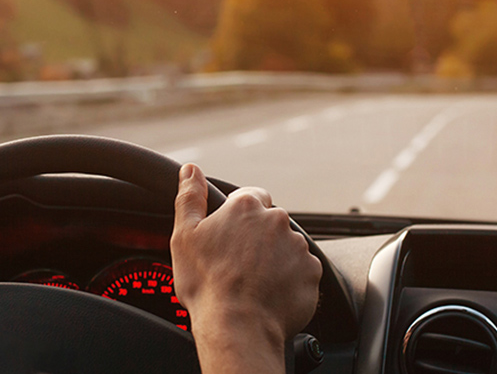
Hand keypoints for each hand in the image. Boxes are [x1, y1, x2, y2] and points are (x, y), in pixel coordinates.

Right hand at [170, 164, 321, 373]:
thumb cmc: (206, 284)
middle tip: (237, 264)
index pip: (251, 196)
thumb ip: (189, 197)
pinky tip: (269, 294)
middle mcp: (277, 220)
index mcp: (246, 207)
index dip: (238, 215)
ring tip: (252, 283)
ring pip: (286, 247)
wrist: (237, 327)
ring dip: (274, 259)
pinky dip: (288, 280)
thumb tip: (190, 170)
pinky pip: (301, 271)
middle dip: (256, 239)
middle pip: (269, 222)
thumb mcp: (184, 235)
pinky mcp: (312, 273)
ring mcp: (298, 247)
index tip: (230, 236)